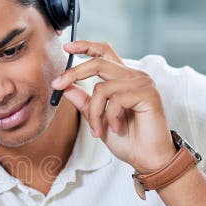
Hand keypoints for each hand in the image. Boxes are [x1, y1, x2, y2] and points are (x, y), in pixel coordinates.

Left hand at [51, 41, 175, 172]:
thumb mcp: (97, 118)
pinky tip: (118, 129)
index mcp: (123, 79)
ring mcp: (143, 83)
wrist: (147, 159)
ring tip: (98, 130)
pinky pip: (115, 100)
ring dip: (94, 112)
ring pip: (102, 87)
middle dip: (74, 73)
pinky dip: (109, 118)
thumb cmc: (128, 140)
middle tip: (57, 85)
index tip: (66, 47)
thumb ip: (84, 101)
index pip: (104, 53)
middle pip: (98, 62)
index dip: (85, 46)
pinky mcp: (148, 94)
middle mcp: (134, 76)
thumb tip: (65, 87)